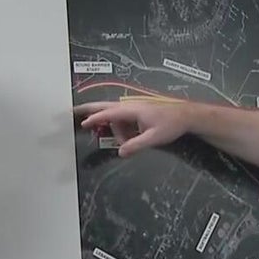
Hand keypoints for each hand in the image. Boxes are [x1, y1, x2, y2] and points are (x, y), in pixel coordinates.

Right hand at [74, 100, 192, 156]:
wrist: (185, 116)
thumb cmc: (171, 124)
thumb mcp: (154, 137)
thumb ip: (136, 145)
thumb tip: (121, 152)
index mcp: (132, 110)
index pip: (109, 113)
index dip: (95, 118)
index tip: (83, 123)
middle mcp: (130, 106)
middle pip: (105, 107)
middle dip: (89, 110)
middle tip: (73, 111)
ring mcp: (133, 109)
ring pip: (116, 119)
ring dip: (116, 131)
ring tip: (126, 144)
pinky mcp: (137, 112)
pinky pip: (123, 121)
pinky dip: (122, 130)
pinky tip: (130, 140)